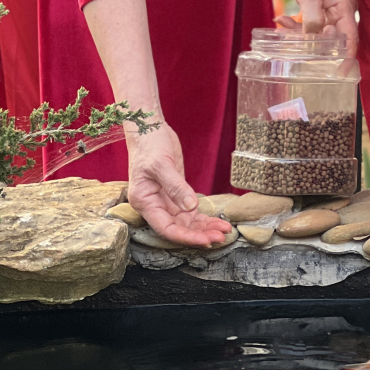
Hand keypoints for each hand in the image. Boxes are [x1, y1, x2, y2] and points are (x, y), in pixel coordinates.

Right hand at [126, 121, 231, 246]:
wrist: (149, 129)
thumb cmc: (149, 144)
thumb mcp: (161, 164)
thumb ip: (176, 187)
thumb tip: (191, 207)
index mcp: (144, 201)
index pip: (166, 228)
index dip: (186, 237)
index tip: (205, 240)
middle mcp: (154, 205)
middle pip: (178, 228)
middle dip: (199, 234)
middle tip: (221, 237)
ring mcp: (165, 201)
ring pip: (186, 222)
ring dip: (204, 228)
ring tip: (224, 231)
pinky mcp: (177, 194)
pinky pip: (190, 212)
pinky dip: (203, 218)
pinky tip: (217, 222)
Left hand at [283, 0, 357, 55]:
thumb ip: (313, 18)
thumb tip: (314, 40)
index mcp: (345, 8)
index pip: (350, 39)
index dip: (346, 58)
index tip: (340, 74)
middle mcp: (341, 12)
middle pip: (333, 40)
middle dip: (314, 46)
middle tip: (295, 50)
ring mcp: (332, 13)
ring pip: (318, 34)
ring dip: (300, 34)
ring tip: (283, 27)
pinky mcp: (321, 12)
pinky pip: (311, 27)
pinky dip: (297, 27)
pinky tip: (283, 20)